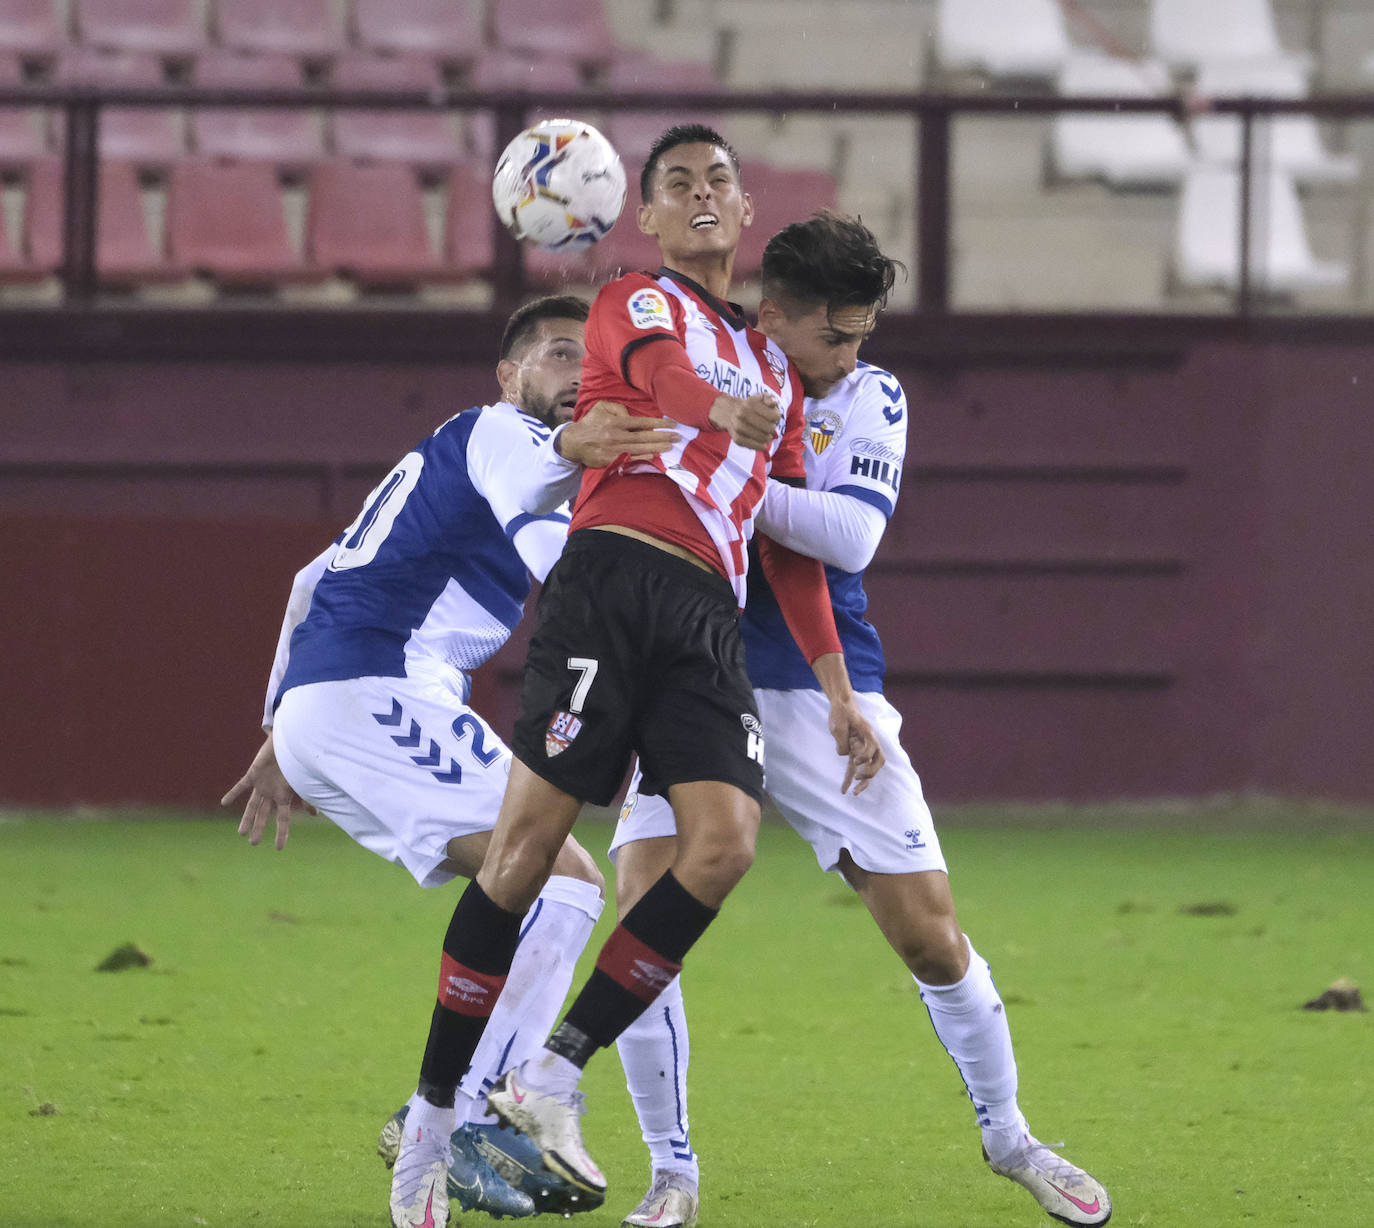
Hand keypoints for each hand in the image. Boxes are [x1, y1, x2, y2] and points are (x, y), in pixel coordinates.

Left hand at [221, 732, 300, 850]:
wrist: (291, 740)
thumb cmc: (300, 760)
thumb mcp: (303, 782)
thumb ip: (307, 798)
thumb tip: (316, 815)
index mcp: (285, 796)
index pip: (283, 819)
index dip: (281, 834)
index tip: (279, 849)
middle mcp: (273, 793)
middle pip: (264, 815)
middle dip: (258, 828)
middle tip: (252, 843)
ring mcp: (263, 784)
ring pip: (252, 805)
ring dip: (246, 818)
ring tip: (240, 833)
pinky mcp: (254, 774)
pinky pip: (242, 785)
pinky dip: (233, 793)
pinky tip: (224, 803)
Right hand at [557, 400, 679, 467]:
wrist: (573, 442)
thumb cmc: (591, 423)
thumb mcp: (601, 407)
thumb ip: (617, 407)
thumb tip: (631, 414)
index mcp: (615, 421)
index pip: (641, 422)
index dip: (658, 423)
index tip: (672, 424)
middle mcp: (616, 435)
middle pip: (644, 436)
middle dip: (663, 436)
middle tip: (678, 436)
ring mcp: (614, 449)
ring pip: (640, 448)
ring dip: (657, 447)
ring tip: (671, 446)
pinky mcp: (611, 461)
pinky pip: (630, 459)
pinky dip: (642, 458)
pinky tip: (654, 456)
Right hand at [708, 391, 780, 450]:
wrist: (726, 412)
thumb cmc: (748, 405)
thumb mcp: (759, 397)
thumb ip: (770, 398)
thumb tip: (773, 404)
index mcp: (750, 404)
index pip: (774, 416)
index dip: (776, 417)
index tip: (772, 417)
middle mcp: (743, 415)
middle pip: (770, 428)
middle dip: (772, 428)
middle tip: (769, 426)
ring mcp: (739, 427)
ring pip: (763, 438)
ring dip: (768, 437)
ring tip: (766, 434)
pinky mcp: (737, 438)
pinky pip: (754, 446)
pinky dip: (761, 445)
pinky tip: (762, 442)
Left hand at [827, 696, 884, 795]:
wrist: (841, 704)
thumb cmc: (841, 713)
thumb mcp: (838, 726)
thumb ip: (842, 742)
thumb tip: (845, 754)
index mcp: (868, 733)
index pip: (873, 749)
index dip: (866, 757)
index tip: (855, 760)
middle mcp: (869, 742)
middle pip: (878, 762)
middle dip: (870, 773)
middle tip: (858, 778)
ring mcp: (862, 748)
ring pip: (868, 768)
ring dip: (864, 782)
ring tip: (855, 793)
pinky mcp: (854, 752)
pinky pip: (853, 768)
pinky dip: (849, 779)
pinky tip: (844, 790)